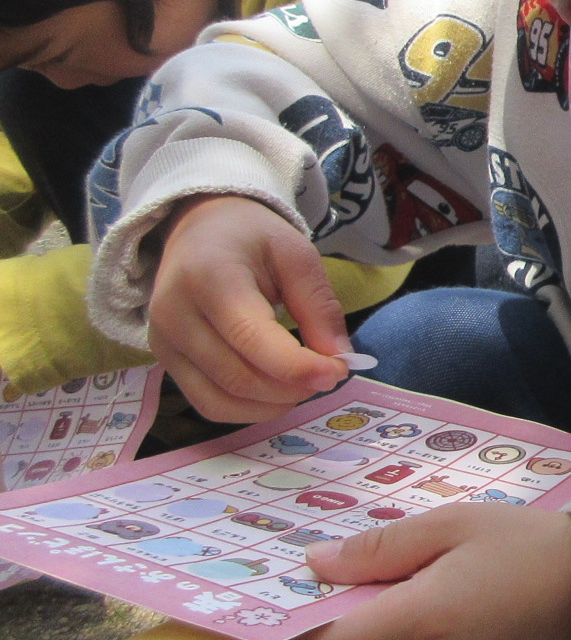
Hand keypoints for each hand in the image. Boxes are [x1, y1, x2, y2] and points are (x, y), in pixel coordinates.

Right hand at [149, 195, 349, 421]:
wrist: (200, 229)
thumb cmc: (252, 239)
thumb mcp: (297, 255)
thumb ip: (319, 306)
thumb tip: (338, 359)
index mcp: (208, 276)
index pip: (251, 338)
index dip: (297, 366)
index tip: (338, 372)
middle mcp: (175, 314)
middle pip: (237, 376)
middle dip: (291, 387)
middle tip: (328, 375)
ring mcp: (163, 342)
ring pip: (220, 400)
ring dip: (271, 404)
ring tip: (304, 384)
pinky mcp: (164, 361)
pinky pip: (207, 402)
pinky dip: (247, 409)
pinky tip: (276, 392)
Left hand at [284, 505, 570, 639]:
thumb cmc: (525, 544)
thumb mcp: (451, 525)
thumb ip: (378, 548)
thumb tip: (314, 566)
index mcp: (418, 626)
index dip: (287, 631)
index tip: (275, 596)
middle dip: (322, 628)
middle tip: (326, 578)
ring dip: (357, 636)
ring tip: (378, 585)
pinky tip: (414, 606)